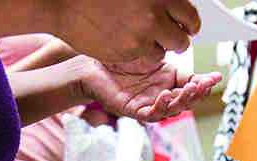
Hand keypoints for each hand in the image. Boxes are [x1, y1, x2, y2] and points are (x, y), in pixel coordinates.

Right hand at [50, 0, 200, 67]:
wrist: (66, 3)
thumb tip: (176, 6)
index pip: (190, 16)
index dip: (189, 23)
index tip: (186, 25)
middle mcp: (154, 16)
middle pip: (181, 40)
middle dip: (176, 40)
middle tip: (168, 38)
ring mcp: (141, 36)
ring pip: (162, 53)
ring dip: (156, 48)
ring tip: (141, 38)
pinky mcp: (127, 52)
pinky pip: (143, 58)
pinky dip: (139, 54)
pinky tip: (126, 41)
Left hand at [78, 57, 220, 122]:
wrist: (96, 64)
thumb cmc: (124, 60)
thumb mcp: (155, 57)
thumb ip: (175, 62)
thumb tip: (194, 62)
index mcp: (169, 82)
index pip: (192, 86)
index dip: (204, 85)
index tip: (215, 78)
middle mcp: (161, 96)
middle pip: (185, 101)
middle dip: (197, 94)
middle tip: (203, 86)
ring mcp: (148, 105)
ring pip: (170, 110)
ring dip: (182, 101)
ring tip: (190, 90)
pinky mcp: (133, 111)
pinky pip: (150, 114)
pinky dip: (159, 107)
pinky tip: (165, 95)